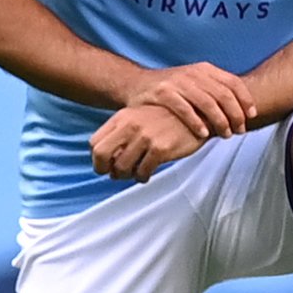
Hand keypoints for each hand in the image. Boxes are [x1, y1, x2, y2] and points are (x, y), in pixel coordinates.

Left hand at [90, 105, 206, 182]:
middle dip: (104, 169)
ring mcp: (145, 137)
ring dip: (126, 176)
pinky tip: (148, 173)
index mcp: (122, 117)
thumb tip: (107, 162)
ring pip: (121, 168)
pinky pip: (142, 172)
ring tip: (136, 173)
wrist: (197, 115)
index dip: (98, 158)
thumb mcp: (139, 119)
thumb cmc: (166, 120)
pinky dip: (142, 177)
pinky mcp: (160, 149)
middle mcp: (130, 126)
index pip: (94, 143)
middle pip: (101, 155)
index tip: (107, 165)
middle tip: (115, 174)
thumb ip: (122, 134)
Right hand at [123, 62, 255, 139]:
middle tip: (240, 130)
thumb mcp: (196, 84)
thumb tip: (245, 109)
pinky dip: (196, 122)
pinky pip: (184, 108)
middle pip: (223, 94)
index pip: (233, 82)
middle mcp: (193, 73)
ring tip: (225, 135)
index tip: (252, 116)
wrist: (138, 84)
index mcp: (205, 69)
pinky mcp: (163, 93)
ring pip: (207, 102)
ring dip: (220, 121)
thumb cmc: (173, 89)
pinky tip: (204, 133)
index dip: (246, 100)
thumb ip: (216, 91)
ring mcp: (177, 82)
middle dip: (235, 114)